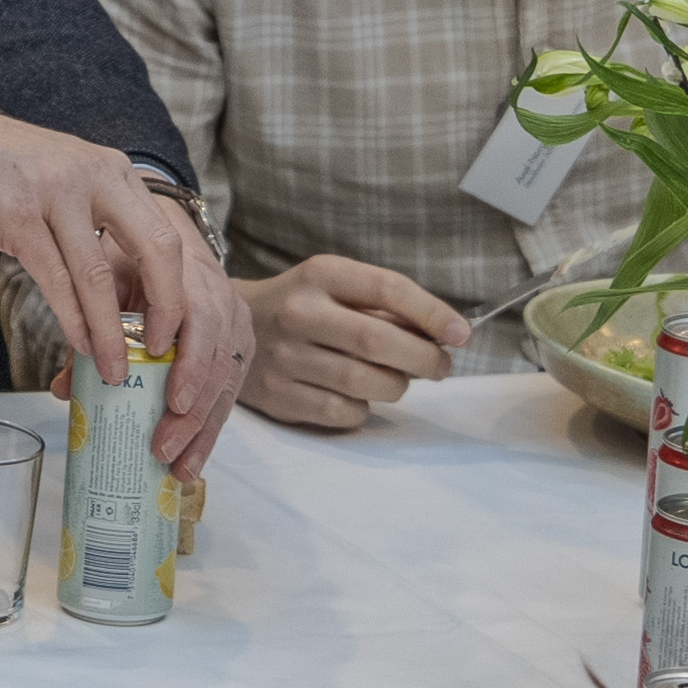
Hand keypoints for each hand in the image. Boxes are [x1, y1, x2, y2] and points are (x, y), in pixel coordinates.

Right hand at [0, 91, 252, 466]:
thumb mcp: (57, 179)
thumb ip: (90, 220)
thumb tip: (115, 289)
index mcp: (111, 170)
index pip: (165, 235)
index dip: (177, 290)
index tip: (174, 332)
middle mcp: (93, 175)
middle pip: (155, 252)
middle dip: (166, 312)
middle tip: (162, 355)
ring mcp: (55, 192)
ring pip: (100, 276)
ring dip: (112, 333)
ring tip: (115, 371)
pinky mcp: (15, 215)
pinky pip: (56, 279)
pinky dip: (73, 320)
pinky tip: (79, 345)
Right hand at [241, 253, 467, 434]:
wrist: (226, 327)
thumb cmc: (300, 305)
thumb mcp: (335, 286)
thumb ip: (384, 305)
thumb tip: (445, 334)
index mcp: (320, 275)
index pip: (387, 289)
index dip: (432, 313)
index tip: (461, 333)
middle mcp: (300, 314)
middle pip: (378, 342)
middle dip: (424, 359)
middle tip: (440, 367)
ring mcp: (286, 358)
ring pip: (365, 383)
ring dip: (396, 386)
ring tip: (395, 379)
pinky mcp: (279, 397)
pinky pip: (343, 413)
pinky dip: (363, 408)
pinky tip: (357, 395)